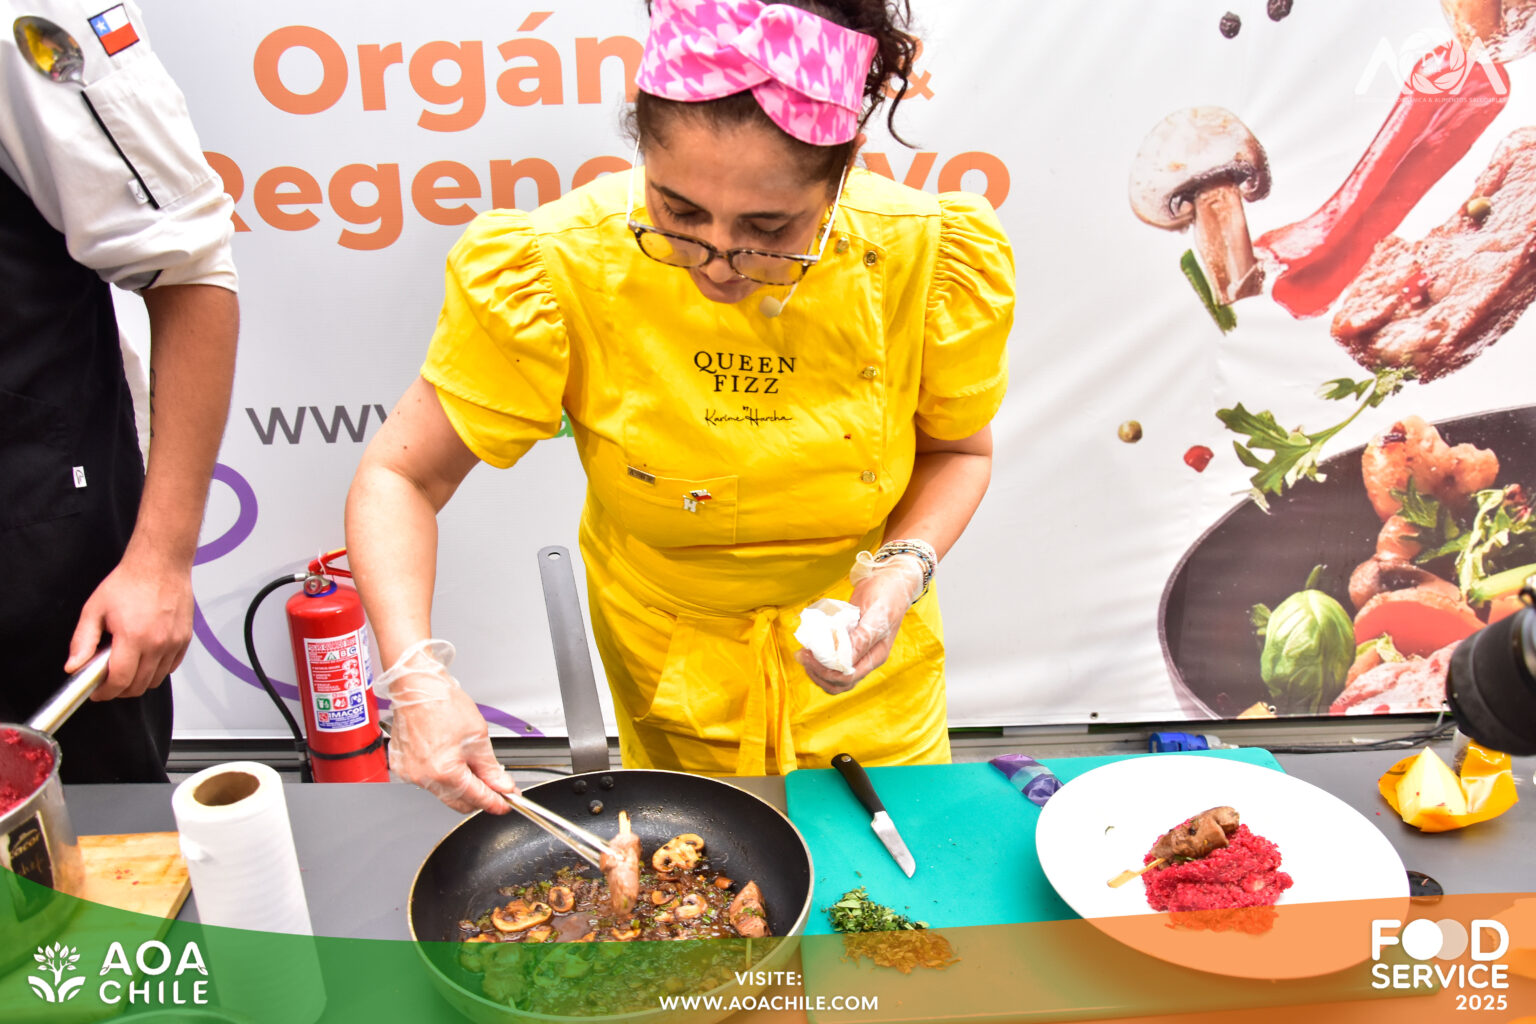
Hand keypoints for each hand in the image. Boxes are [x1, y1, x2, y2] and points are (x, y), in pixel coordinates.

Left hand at [66, 548, 191, 699]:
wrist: (160, 565)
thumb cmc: (129, 583)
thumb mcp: (95, 609)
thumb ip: (82, 641)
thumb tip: (74, 666)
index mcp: (133, 637)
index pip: (120, 681)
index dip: (105, 692)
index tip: (98, 691)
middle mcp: (157, 643)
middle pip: (139, 686)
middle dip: (120, 689)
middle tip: (109, 680)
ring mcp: (174, 643)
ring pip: (156, 680)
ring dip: (139, 681)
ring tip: (127, 666)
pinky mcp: (185, 639)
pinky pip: (171, 667)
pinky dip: (157, 670)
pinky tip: (145, 657)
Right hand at [379, 640, 517, 813]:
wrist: (416, 687)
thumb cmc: (442, 703)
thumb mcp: (478, 735)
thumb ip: (490, 767)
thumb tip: (502, 785)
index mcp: (445, 771)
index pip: (476, 798)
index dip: (495, 802)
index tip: (504, 804)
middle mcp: (424, 777)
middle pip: (458, 802)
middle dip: (478, 797)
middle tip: (494, 785)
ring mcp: (411, 774)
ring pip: (443, 792)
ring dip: (460, 785)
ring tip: (469, 763)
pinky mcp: (402, 767)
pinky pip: (426, 781)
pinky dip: (441, 776)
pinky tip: (449, 759)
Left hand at [798, 554, 924, 694]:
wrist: (891, 579)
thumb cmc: (887, 594)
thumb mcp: (877, 614)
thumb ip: (862, 637)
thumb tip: (845, 659)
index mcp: (876, 655)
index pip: (847, 677)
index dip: (825, 671)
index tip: (809, 654)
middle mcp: (866, 658)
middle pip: (839, 682)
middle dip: (818, 673)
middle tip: (802, 655)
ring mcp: (858, 652)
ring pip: (834, 675)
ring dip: (817, 670)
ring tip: (803, 654)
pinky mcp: (849, 643)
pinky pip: (833, 660)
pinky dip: (820, 659)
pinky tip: (810, 647)